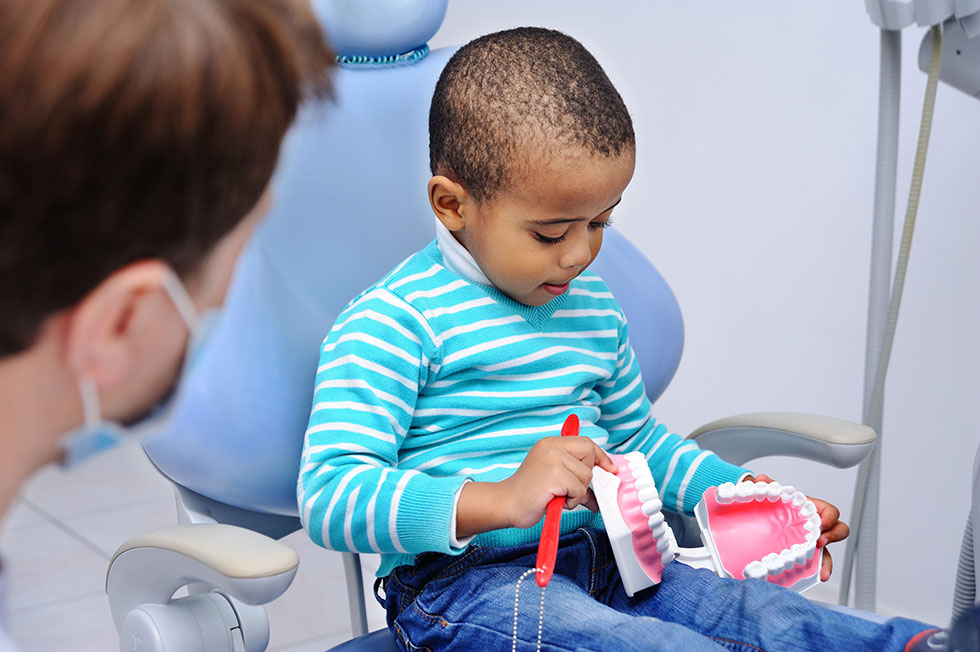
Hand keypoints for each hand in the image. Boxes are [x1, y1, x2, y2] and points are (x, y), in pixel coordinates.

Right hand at [500, 436, 617, 528]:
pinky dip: (572, 501)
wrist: (506, 504)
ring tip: (558, 495)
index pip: (586, 443)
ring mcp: (553, 459)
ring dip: (577, 492)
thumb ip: (577, 479)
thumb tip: (599, 494)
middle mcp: (552, 446)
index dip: (601, 456)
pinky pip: (579, 490)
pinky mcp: (554, 475)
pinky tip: (556, 500)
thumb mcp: (556, 479)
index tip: (610, 469)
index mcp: (551, 443)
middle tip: (569, 489)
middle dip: (585, 477)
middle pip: (590, 456)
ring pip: (586, 476)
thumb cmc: (530, 494)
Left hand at [752, 473, 848, 581]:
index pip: (831, 511)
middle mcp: (816, 526)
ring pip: (829, 551)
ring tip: (822, 571)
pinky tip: (816, 577)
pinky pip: (818, 563)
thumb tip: (761, 479)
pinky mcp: (806, 553)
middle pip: (839, 530)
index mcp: (813, 509)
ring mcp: (812, 541)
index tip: (820, 524)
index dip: (829, 518)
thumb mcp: (775, 494)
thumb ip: (770, 486)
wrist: (768, 514)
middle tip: (820, 542)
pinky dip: (820, 570)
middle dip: (833, 536)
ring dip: (827, 561)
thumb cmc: (779, 504)